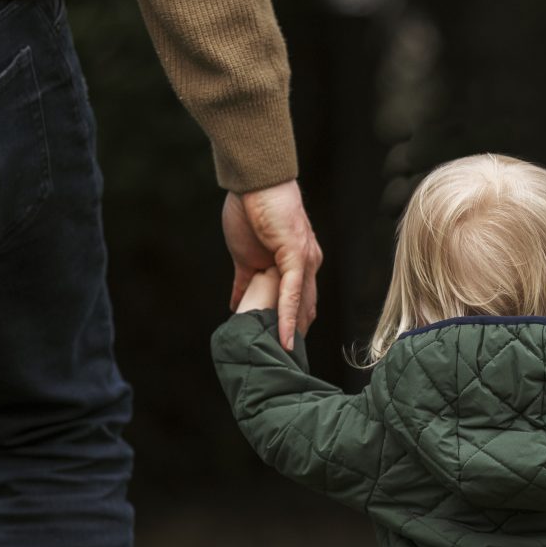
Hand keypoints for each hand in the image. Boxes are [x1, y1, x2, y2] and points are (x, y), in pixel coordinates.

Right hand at [222, 180, 322, 349]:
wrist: (253, 181)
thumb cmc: (249, 210)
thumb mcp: (245, 255)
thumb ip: (246, 279)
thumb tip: (238, 302)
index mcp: (298, 263)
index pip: (299, 303)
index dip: (292, 327)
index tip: (284, 352)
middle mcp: (307, 264)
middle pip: (305, 309)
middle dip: (296, 337)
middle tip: (288, 365)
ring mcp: (304, 260)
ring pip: (300, 305)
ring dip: (292, 333)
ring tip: (285, 360)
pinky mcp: (295, 255)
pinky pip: (292, 292)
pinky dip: (286, 316)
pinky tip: (282, 337)